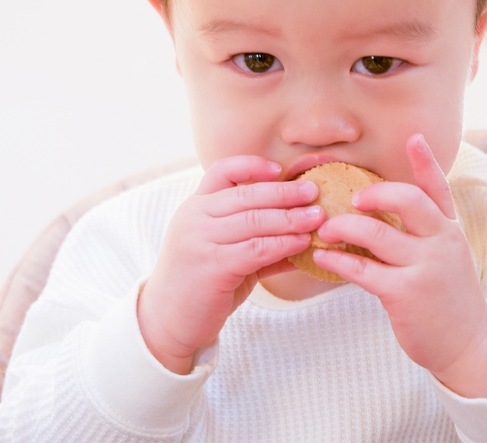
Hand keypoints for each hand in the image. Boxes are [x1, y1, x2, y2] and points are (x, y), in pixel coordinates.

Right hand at [138, 156, 322, 373]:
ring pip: (255, 220)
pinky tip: (302, 244)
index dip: (253, 166)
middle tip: (314, 192)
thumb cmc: (200, 284)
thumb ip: (257, 240)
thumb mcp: (224, 253)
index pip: (223, 171)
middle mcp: (195, 218)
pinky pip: (257, 249)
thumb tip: (303, 235)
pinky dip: (283, 244)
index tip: (281, 169)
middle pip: (247, 194)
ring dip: (291, 218)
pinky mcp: (213, 266)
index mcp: (195, 207)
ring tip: (318, 218)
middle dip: (285, 192)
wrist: (168, 320)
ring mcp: (201, 240)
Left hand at [312, 134, 486, 399]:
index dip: (425, 162)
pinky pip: (362, 269)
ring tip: (324, 231)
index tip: (413, 138)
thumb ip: (425, 230)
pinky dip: (336, 261)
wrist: (465, 344)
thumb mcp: (446, 256)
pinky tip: (321, 258)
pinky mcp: (404, 293)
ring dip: (342, 227)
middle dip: (374, 192)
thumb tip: (386, 209)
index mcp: (450, 230)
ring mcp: (424, 267)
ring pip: (375, 232)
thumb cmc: (446, 296)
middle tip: (351, 199)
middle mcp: (441, 242)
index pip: (439, 188)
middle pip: (408, 200)